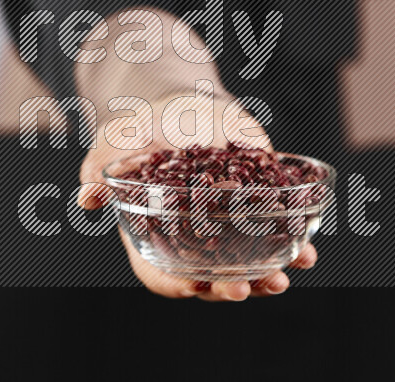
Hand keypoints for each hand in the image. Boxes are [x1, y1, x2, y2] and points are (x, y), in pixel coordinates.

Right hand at [77, 93, 318, 300]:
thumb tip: (87, 198)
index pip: (158, 270)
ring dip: (264, 277)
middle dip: (225, 288)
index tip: (190, 286)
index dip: (172, 283)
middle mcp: (193, 238)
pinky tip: (307, 252)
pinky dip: (293, 245)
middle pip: (207, 277)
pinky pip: (275, 234)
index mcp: (155, 231)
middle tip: (241, 290)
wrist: (188, 104)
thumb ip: (102, 167)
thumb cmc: (146, 126)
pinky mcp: (258, 206)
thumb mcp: (119, 139)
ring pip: (245, 264)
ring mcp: (228, 226)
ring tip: (281, 279)